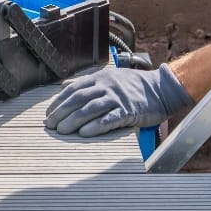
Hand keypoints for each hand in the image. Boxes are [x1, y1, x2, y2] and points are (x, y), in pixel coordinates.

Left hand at [44, 63, 193, 136]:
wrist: (162, 88)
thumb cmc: (134, 85)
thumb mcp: (109, 77)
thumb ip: (86, 82)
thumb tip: (63, 86)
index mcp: (99, 77)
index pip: (73, 89)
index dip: (58, 102)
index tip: (49, 113)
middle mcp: (106, 86)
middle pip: (78, 99)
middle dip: (62, 112)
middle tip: (50, 125)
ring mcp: (117, 98)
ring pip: (90, 109)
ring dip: (74, 120)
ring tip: (62, 131)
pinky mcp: (128, 111)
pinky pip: (109, 119)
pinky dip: (96, 126)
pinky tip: (84, 133)